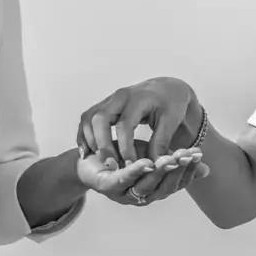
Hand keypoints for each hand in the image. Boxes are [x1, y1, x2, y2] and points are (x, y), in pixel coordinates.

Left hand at [76, 145, 207, 206]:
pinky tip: (146, 162)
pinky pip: (123, 180)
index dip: (188, 171)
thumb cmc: (124, 157)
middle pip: (163, 187)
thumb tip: (206, 169)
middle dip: (178, 171)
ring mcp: (122, 194)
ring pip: (145, 185)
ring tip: (172, 158)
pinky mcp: (105, 186)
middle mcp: (139, 197)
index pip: (175, 184)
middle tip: (189, 155)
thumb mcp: (154, 156)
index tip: (199, 154)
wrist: (89, 156)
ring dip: (159, 172)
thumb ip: (175, 163)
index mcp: (153, 191)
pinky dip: (135, 172)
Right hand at [78, 77, 199, 162]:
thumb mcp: (171, 122)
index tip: (130, 165)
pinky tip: (87, 152)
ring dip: (90, 140)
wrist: (165, 88)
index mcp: (138, 99)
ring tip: (98, 161)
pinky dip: (84, 135)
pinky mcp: (103, 105)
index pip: (125, 125)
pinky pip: (87, 119)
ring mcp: (109, 100)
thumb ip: (161, 142)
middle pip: (100, 119)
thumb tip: (153, 166)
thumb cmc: (171, 105)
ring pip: (90, 118)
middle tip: (109, 165)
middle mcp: (120, 97)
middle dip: (102, 144)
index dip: (125, 147)